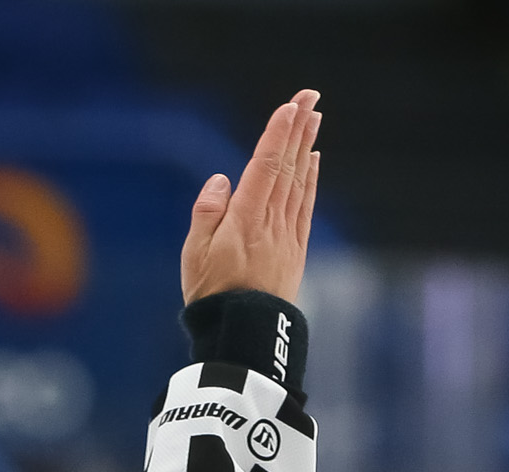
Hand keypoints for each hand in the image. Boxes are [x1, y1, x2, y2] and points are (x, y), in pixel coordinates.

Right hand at [181, 90, 320, 307]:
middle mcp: (271, 222)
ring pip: (299, 182)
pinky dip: (310, 181)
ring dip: (306, 148)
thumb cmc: (211, 297)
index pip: (265, 166)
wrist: (244, 337)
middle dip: (299, 130)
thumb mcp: (194, 256)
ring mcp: (286, 236)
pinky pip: (305, 207)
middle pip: (287, 167)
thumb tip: (223, 180)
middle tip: (310, 97)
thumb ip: (207, 213)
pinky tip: (313, 162)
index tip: (291, 106)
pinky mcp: (294, 252)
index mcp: (244, 219)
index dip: (278, 134)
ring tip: (314, 119)